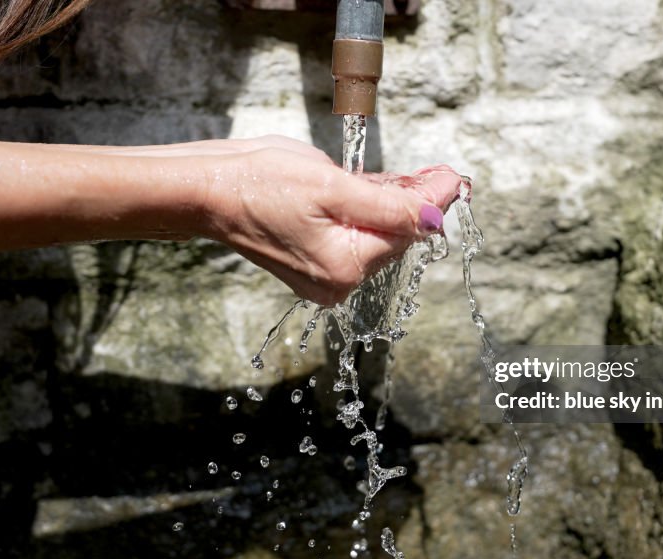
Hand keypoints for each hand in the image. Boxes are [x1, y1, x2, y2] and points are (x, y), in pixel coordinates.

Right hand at [187, 137, 461, 304]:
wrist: (205, 190)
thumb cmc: (259, 183)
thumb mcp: (333, 187)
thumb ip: (391, 205)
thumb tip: (438, 215)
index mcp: (344, 268)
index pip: (407, 231)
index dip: (435, 200)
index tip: (457, 176)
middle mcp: (337, 281)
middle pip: (394, 237)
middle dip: (419, 203)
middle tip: (446, 173)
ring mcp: (323, 275)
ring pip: (376, 235)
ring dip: (398, 206)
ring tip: (425, 178)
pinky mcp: (312, 262)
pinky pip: (354, 235)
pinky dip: (370, 213)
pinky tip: (389, 190)